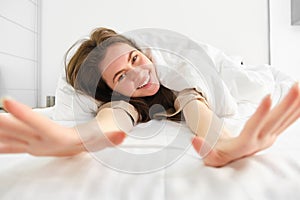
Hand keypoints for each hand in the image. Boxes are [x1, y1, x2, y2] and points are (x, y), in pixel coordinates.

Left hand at [0, 98, 125, 155]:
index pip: (39, 123)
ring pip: (8, 138)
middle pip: (17, 130)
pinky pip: (7, 145)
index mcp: (57, 137)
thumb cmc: (88, 143)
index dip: (24, 114)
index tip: (7, 101)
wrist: (77, 151)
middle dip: (2, 122)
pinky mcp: (26, 145)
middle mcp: (41, 142)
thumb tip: (122, 134)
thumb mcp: (101, 139)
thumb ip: (112, 137)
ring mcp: (32, 144)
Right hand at [192, 82, 299, 166]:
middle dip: (286, 104)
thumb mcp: (209, 156)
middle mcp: (260, 140)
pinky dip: (296, 110)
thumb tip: (195, 140)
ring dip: (295, 104)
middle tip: (295, 87)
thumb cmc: (220, 155)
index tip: (268, 97)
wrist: (232, 159)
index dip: (261, 113)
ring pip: (285, 120)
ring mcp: (269, 136)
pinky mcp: (273, 133)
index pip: (254, 127)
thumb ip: (202, 149)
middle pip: (275, 121)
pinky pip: (287, 121)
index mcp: (245, 144)